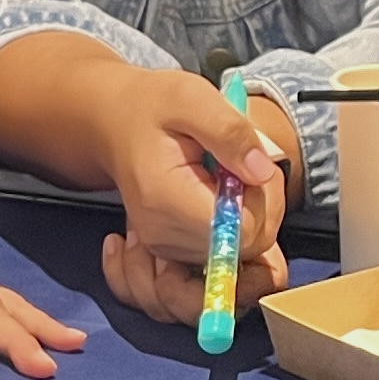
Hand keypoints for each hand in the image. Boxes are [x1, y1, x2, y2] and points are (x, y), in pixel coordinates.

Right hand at [93, 70, 289, 329]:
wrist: (113, 121)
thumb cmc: (153, 106)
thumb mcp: (192, 97)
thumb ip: (230, 131)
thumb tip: (263, 171)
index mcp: (167, 201)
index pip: (244, 236)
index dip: (265, 202)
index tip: (253, 167)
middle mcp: (161, 238)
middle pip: (242, 255)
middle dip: (258, 214)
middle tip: (240, 170)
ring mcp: (162, 251)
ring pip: (232, 268)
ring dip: (245, 232)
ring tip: (229, 189)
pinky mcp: (167, 255)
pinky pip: (207, 281)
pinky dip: (229, 255)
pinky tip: (225, 217)